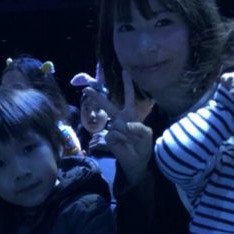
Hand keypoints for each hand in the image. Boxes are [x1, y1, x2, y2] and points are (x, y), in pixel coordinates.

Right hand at [85, 71, 152, 185]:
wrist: (138, 161)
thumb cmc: (143, 146)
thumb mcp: (147, 133)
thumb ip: (138, 127)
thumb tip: (123, 125)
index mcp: (130, 115)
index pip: (129, 97)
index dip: (127, 85)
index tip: (125, 71)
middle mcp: (119, 119)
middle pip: (107, 105)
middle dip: (97, 97)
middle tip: (86, 89)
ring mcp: (113, 128)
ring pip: (116, 124)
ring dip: (127, 133)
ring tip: (132, 141)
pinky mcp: (108, 138)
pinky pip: (115, 133)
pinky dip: (123, 139)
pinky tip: (125, 144)